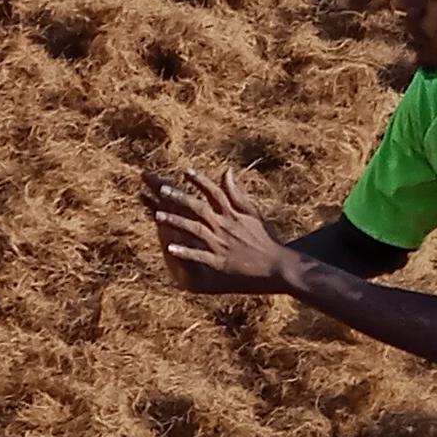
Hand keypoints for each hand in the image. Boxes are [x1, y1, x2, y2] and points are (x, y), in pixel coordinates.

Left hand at [143, 168, 299, 293]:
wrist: (279, 266)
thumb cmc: (265, 239)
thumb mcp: (252, 212)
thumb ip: (235, 193)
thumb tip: (226, 170)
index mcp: (233, 214)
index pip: (215, 192)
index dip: (200, 181)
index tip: (185, 171)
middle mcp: (225, 226)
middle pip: (200, 208)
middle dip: (180, 198)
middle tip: (162, 189)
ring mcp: (222, 244)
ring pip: (196, 230)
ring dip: (177, 223)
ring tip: (157, 216)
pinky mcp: (220, 262)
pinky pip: (200, 256)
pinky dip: (186, 252)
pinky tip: (169, 248)